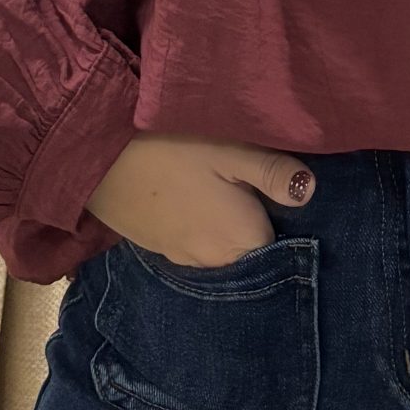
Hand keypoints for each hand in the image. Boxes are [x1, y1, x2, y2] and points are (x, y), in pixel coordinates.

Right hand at [85, 132, 316, 268]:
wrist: (97, 158)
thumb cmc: (172, 148)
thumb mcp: (231, 149)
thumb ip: (273, 171)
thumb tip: (312, 190)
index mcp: (241, 240)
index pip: (280, 242)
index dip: (285, 216)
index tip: (281, 190)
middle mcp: (214, 262)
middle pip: (249, 249)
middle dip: (256, 222)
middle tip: (251, 182)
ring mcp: (181, 258)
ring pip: (219, 247)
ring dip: (225, 225)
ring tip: (223, 188)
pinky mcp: (157, 247)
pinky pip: (193, 243)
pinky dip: (199, 226)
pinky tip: (193, 196)